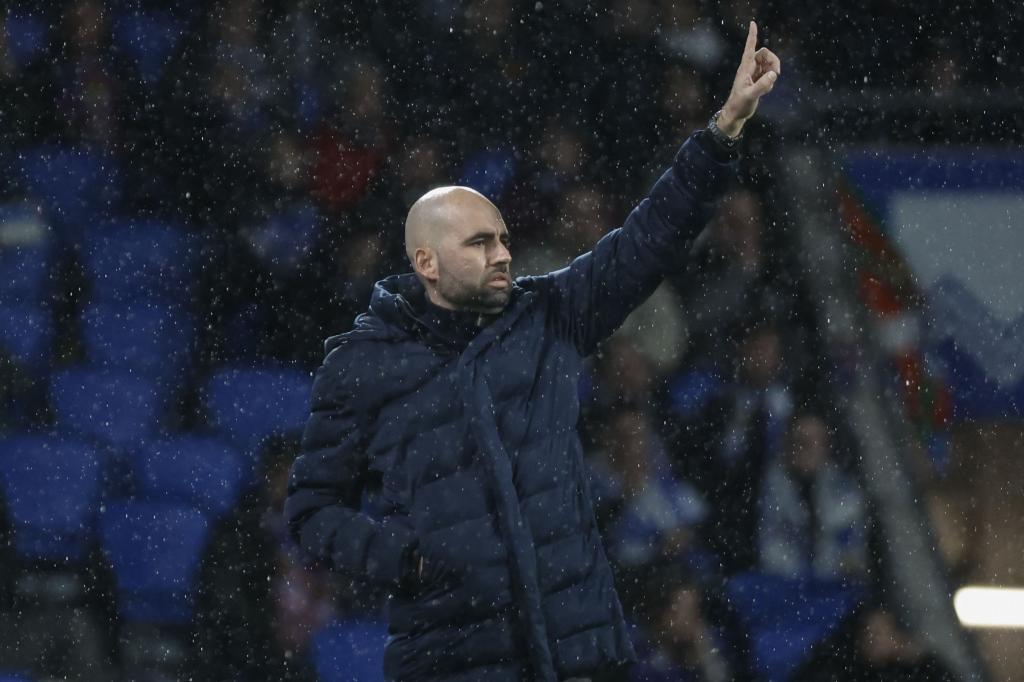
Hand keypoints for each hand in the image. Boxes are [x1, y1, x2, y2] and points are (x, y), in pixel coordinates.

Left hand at [718, 21, 780, 136]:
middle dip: (773, 61)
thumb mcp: (751, 95)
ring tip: (767, 87)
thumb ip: (762, 85)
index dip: (752, 36)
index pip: (750, 48)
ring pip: (769, 64)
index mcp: (745, 68)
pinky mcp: (758, 81)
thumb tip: (773, 74)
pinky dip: (771, 81)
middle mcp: (749, 68)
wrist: (736, 114)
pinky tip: (765, 91)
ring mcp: (754, 74)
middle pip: (765, 54)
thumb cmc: (739, 105)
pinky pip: (769, 75)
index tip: (752, 23)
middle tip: (776, 74)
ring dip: (772, 72)